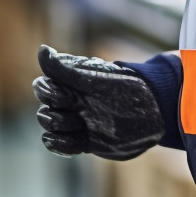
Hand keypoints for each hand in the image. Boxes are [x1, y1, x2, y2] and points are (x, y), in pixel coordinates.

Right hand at [33, 44, 164, 160]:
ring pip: (52, 127)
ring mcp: (81, 121)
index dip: (48, 91)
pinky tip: (63, 140)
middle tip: (74, 107)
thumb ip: (65, 68)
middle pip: (46, 109)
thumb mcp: (94, 77)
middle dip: (53, 111)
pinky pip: (64, 145)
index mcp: (76, 82)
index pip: (45, 87)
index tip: (64, 92)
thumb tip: (41, 50)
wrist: (153, 111)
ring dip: (57, 127)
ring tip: (76, 123)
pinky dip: (59, 144)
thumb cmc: (125, 87)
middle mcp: (76, 101)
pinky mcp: (88, 141)